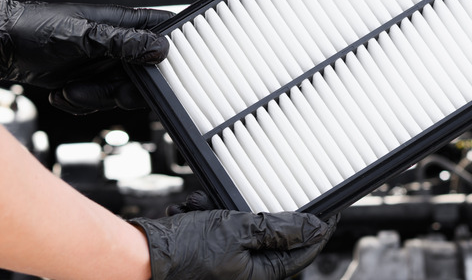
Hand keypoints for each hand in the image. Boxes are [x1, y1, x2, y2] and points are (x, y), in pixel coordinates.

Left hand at [0, 0, 172, 113]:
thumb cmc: (31, 28)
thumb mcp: (82, 36)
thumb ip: (124, 43)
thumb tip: (161, 48)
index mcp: (123, 23)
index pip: (163, 34)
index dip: (169, 54)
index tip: (159, 73)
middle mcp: (117, 44)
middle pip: (145, 75)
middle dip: (125, 89)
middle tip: (109, 90)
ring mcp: (102, 64)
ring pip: (120, 93)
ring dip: (96, 98)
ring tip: (72, 90)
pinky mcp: (87, 82)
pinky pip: (99, 103)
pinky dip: (81, 104)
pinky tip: (63, 93)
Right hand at [129, 209, 335, 279]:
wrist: (141, 256)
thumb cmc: (184, 250)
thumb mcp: (239, 230)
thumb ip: (279, 229)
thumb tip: (314, 227)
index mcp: (261, 276)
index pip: (304, 252)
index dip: (318, 228)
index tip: (330, 209)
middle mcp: (247, 275)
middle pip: (271, 238)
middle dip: (258, 213)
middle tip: (243, 199)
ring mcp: (230, 265)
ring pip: (243, 228)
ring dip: (226, 210)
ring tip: (205, 206)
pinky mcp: (213, 254)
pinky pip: (222, 229)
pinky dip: (210, 215)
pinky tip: (194, 210)